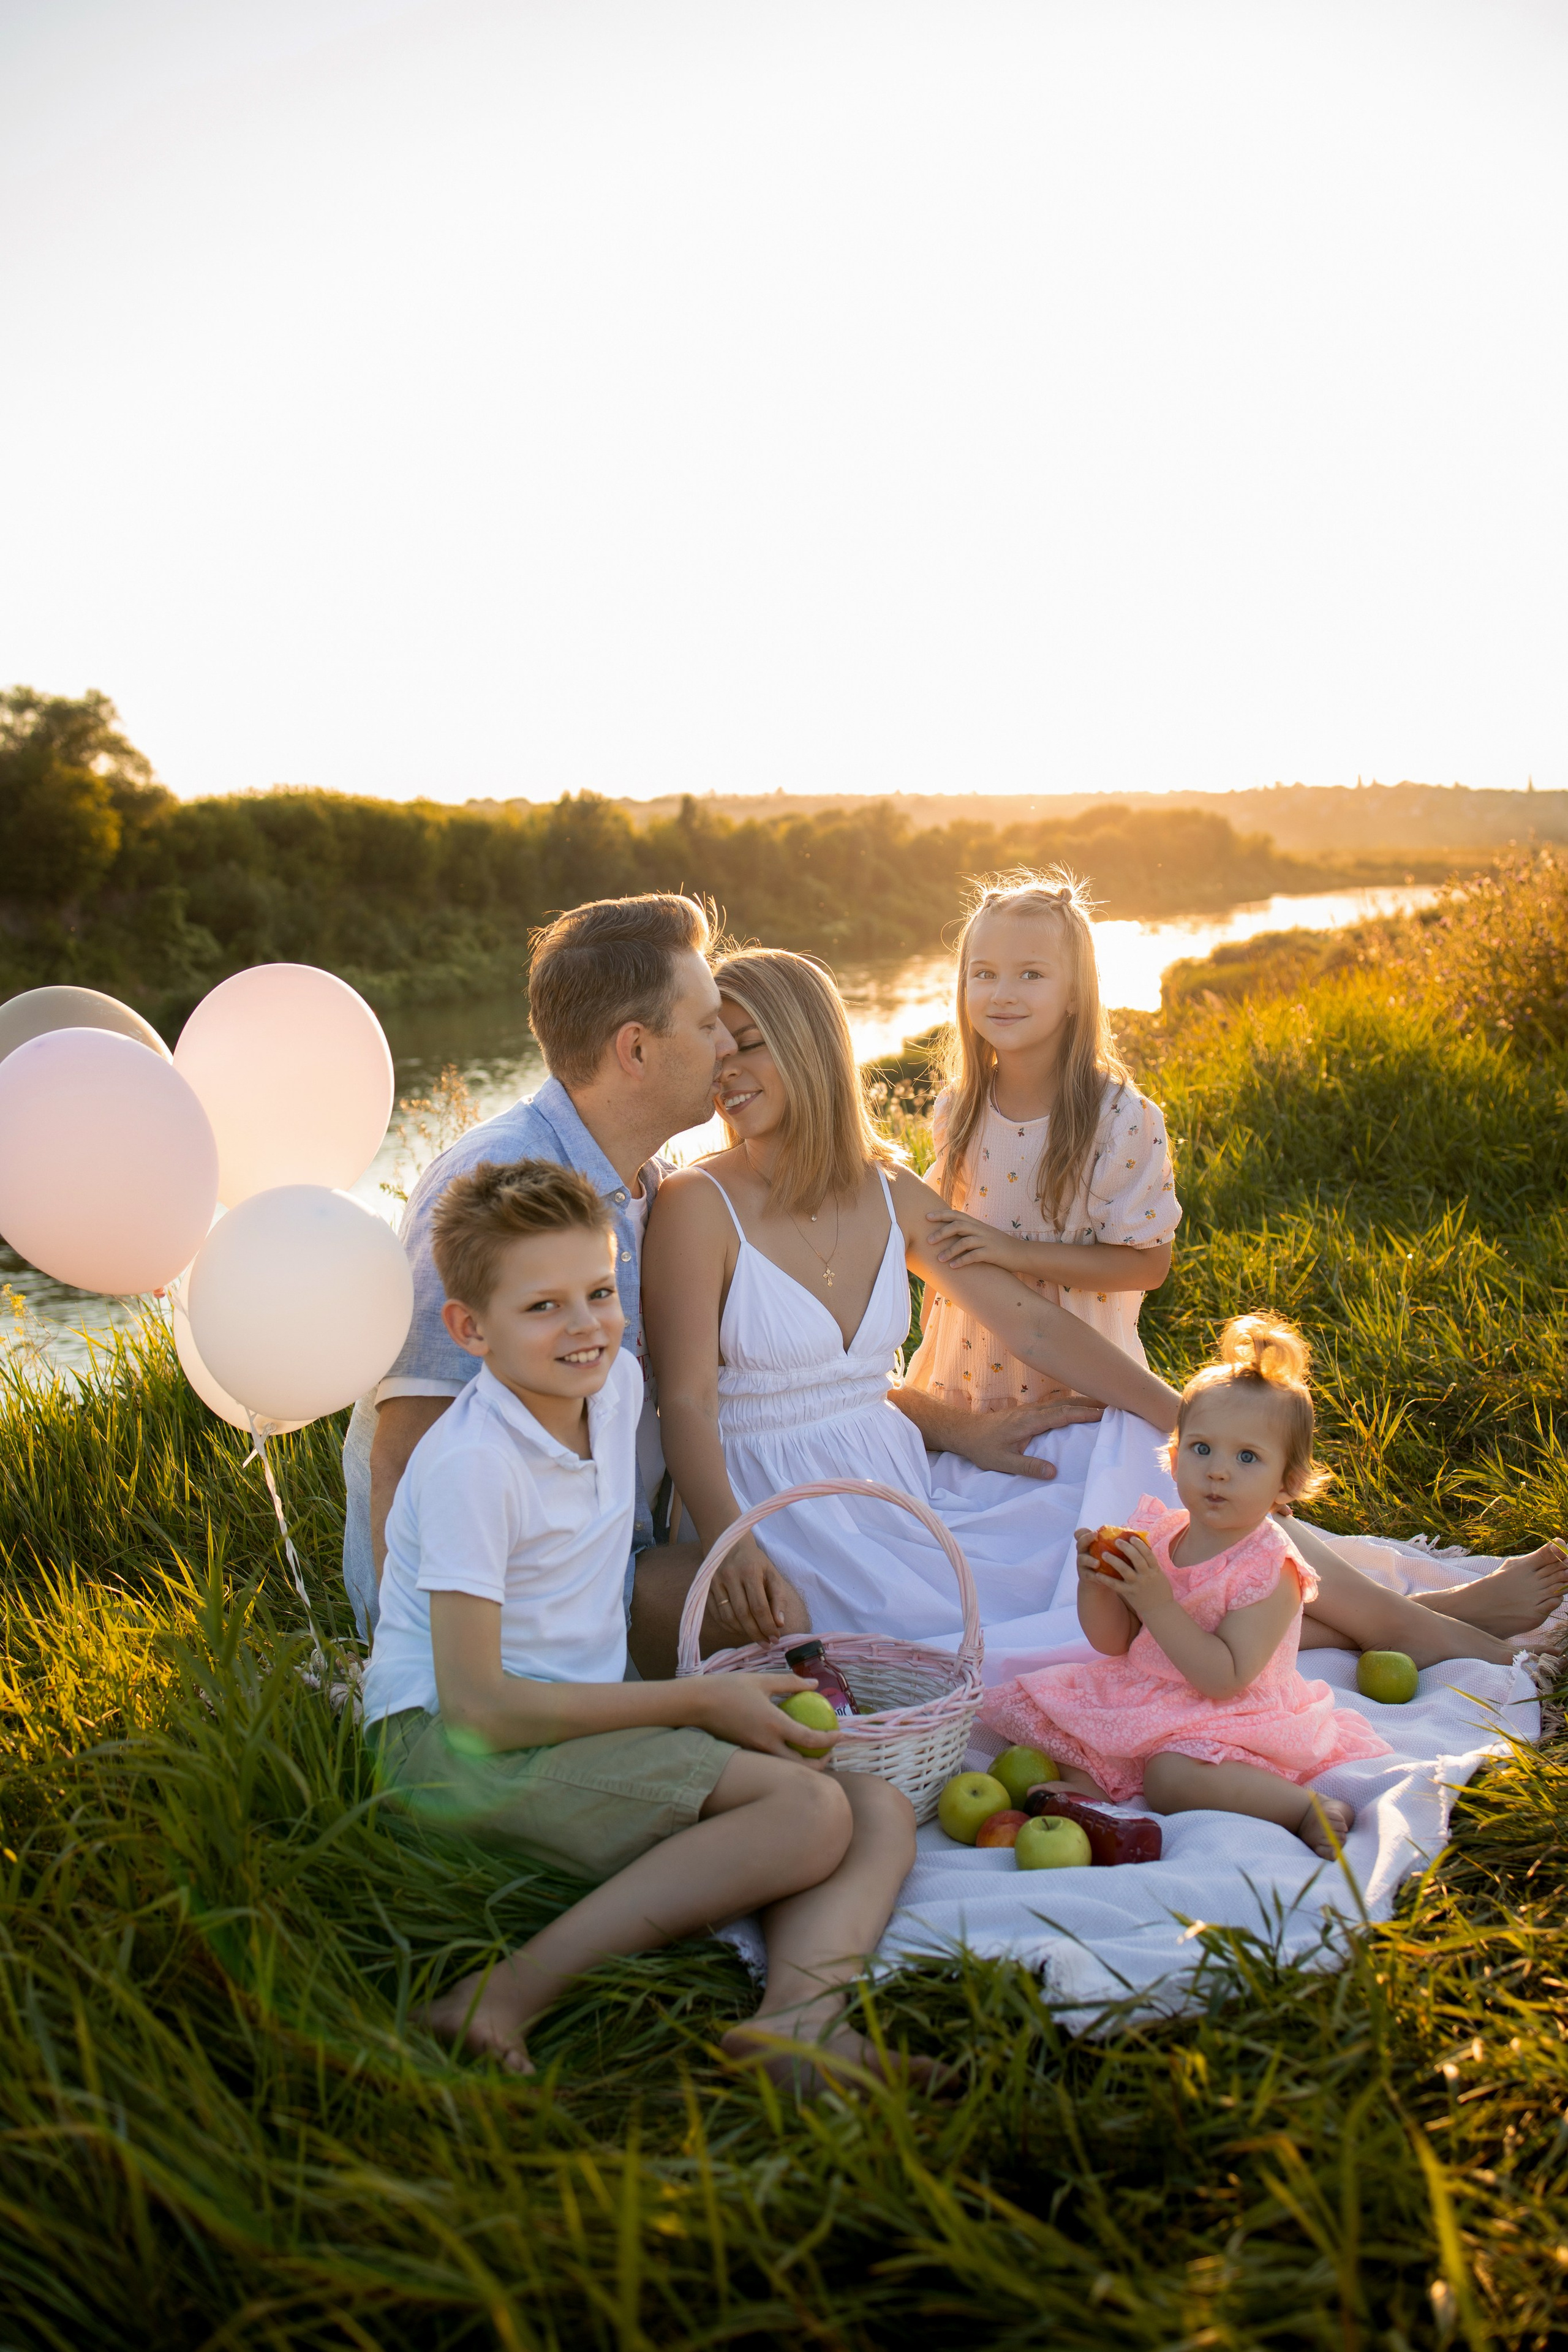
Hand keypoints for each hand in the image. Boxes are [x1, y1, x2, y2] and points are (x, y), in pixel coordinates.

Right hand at [688, 1671, 837, 1764]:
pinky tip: (787, 1746)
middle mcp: (766, 1744)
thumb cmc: (729, 1687)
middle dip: (820, 1765)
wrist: (696, 1704)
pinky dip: (784, 1758)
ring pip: (785, 1767)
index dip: (830, 1741)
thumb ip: (790, 1683)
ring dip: (802, 1764)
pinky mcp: (745, 1752)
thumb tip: (814, 1684)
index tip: (841, 1735)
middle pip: (800, 1767)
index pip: (810, 1739)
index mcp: (774, 1725)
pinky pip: (771, 1761)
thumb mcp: (762, 1680)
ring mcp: (754, 1752)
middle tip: (828, 1753)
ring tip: (811, 1751)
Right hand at [707, 1534, 792, 1645]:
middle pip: (743, 1614)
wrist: (729, 1543)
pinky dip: (729, 1627)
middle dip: (756, 1633)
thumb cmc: (755, 1561)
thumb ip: (778, 1598)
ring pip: (728, 1617)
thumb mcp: (771, 1573)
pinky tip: (740, 1630)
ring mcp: (715, 1582)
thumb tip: (779, 1623)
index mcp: (750, 1571)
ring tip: (755, 1637)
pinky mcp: (706, 1588)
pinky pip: (717, 1615)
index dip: (767, 1626)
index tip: (775, 1638)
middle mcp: (730, 1576)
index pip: (759, 1606)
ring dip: (742, 1632)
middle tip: (766, 1644)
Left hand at [925, 1206, 1030, 1272]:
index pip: (956, 1215)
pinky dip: (962, 1261)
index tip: (926, 1216)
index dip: (941, 1214)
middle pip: (958, 1225)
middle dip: (941, 1232)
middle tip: (929, 1240)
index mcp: (978, 1224)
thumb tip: (950, 1234)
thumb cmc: (999, 1246)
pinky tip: (953, 1267)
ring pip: (964, 1241)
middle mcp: (981, 1230)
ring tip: (939, 1259)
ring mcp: (987, 1241)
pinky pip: (974, 1256)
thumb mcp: (984, 1235)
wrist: (1021, 1254)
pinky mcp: (992, 1253)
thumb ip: (969, 1233)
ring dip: (950, 1250)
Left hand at [952, 1398, 1105, 1481]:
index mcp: (1029, 1421)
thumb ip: (1028, 1467)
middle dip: (1092, 1403)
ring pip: (1063, 1402)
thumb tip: (1054, 1472)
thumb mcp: (1002, 1462)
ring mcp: (1031, 1409)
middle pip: (1067, 1404)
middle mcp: (1033, 1411)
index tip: (1106, 1413)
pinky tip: (1082, 1408)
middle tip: (1117, 1404)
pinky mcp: (1029, 1412)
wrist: (965, 1432)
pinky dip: (1073, 1405)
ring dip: (1084, 1402)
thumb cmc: (983, 1448)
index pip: (1062, 1415)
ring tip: (1107, 1405)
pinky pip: (1056, 1406)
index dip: (1084, 1413)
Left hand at [1087, 1530, 1171, 1620]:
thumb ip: (1151, 1564)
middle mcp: (1147, 1576)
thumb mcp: (1159, 1575)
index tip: (1132, 1537)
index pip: (1148, 1554)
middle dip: (1126, 1548)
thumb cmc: (1159, 1590)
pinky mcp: (1129, 1593)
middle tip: (1116, 1541)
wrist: (1160, 1611)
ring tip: (1104, 1553)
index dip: (1140, 1544)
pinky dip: (1106, 1579)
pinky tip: (1098, 1574)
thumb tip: (1142, 1547)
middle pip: (1137, 1559)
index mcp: (1155, 1570)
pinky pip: (1116, 1585)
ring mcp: (1137, 1584)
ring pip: (1125, 1570)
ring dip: (1114, 1560)